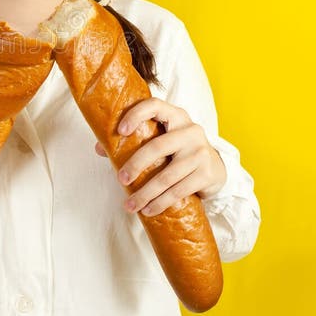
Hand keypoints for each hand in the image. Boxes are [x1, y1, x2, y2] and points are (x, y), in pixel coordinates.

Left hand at [95, 98, 226, 215]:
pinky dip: (160, 203)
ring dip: (146, 193)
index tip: (120, 131)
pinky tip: (148, 210)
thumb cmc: (179, 151)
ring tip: (130, 205)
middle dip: (136, 165)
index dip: (136, 115)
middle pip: (158, 146)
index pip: (155, 106)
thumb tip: (99, 148)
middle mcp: (190, 130)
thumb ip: (134, 140)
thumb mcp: (162, 140)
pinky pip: (179, 190)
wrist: (216, 168)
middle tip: (120, 179)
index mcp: (176, 116)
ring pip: (167, 175)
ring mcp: (200, 152)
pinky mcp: (206, 174)